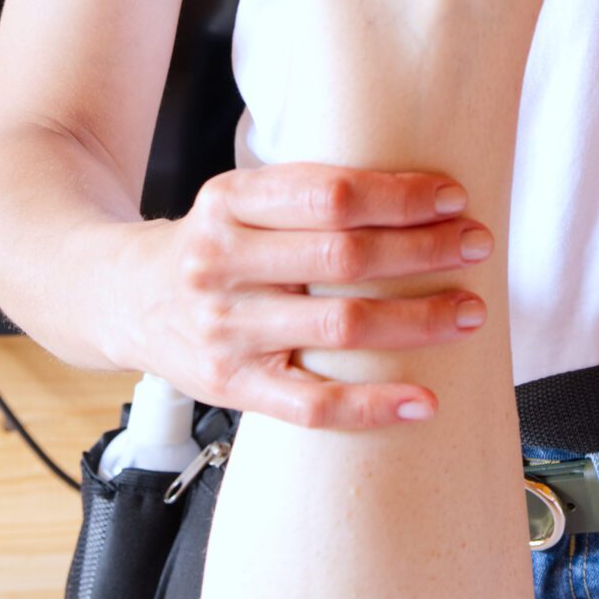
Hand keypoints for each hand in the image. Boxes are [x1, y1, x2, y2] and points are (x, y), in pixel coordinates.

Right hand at [119, 164, 495, 427]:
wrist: (122, 298)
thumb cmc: (211, 243)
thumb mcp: (238, 197)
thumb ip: (306, 195)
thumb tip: (417, 191)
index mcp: (229, 202)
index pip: (330, 194)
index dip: (399, 196)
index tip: (453, 198)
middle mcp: (224, 264)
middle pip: (343, 258)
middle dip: (423, 251)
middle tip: (476, 246)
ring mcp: (226, 331)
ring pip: (339, 329)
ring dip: (418, 321)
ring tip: (469, 312)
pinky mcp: (233, 388)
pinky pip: (313, 405)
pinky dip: (374, 406)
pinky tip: (424, 401)